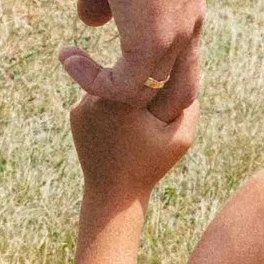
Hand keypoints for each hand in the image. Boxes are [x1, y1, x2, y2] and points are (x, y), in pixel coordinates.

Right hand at [61, 0, 204, 119]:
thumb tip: (89, 20)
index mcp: (186, 12)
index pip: (181, 65)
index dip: (152, 76)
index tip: (112, 65)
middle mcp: (188, 30)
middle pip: (181, 94)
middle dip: (144, 105)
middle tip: (103, 93)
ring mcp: (173, 38)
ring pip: (147, 95)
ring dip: (106, 90)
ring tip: (73, 65)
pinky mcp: (151, 42)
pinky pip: (121, 86)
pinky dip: (92, 80)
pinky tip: (68, 57)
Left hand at [66, 80, 197, 205]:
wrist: (114, 193)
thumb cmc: (150, 166)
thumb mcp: (181, 138)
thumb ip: (189, 102)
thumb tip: (182, 70)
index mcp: (125, 100)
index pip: (148, 74)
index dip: (160, 84)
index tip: (162, 101)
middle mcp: (99, 97)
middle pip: (127, 77)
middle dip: (139, 89)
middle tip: (148, 111)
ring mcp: (83, 105)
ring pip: (110, 86)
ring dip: (121, 95)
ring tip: (132, 120)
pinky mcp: (75, 114)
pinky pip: (96, 98)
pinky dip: (107, 106)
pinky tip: (116, 127)